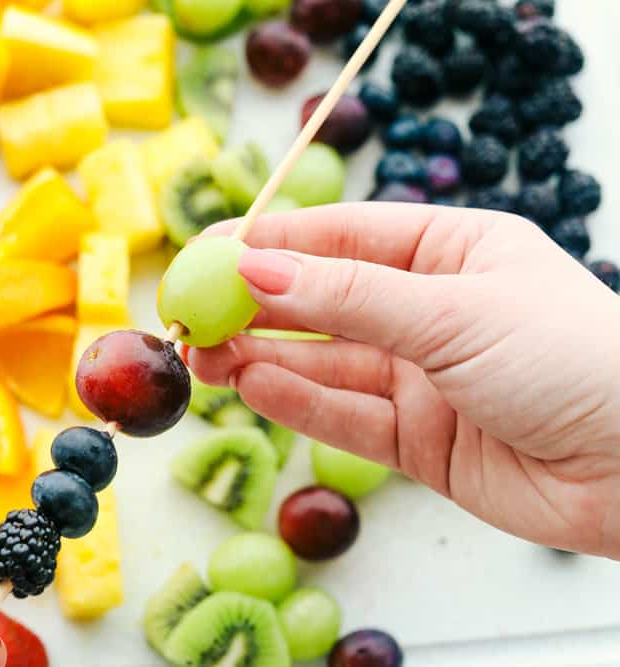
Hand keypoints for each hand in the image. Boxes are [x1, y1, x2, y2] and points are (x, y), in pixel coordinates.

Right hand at [188, 203, 619, 558]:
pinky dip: (297, 401)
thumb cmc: (576, 360)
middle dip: (256, 306)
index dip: (270, 244)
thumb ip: (348, 296)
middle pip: (322, 301)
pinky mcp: (419, 440)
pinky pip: (344, 415)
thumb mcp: (453, 311)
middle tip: (192, 312)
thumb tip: (253, 267)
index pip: (341, 237)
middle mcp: (431, 310)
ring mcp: (423, 377)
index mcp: (453, 251)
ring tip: (205, 355)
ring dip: (263, 356)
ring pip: (325, 361)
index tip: (206, 253)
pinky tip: (251, 385)